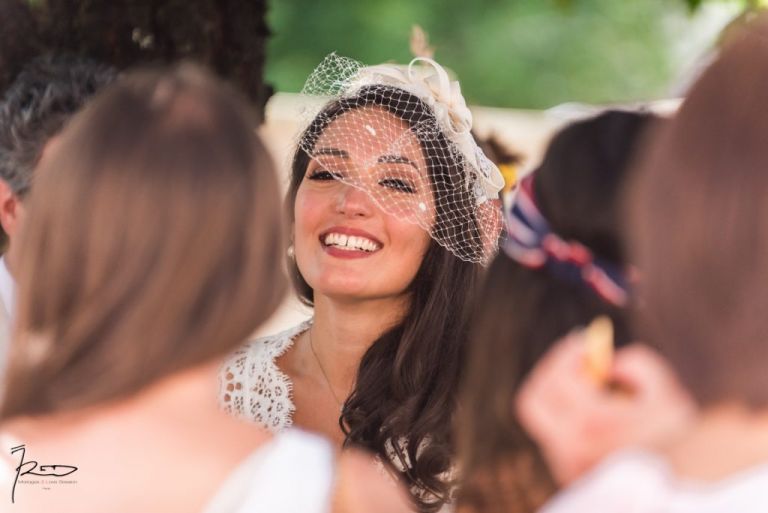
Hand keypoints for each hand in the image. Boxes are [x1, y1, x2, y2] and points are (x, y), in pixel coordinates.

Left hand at [515, 332, 695, 484]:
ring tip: (595, 393)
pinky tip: (602, 420)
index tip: (583, 342)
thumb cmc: (679, 441)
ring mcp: (567, 466)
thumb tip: (609, 362)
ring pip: (544, 421)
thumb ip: (636, 364)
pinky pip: (557, 438)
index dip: (566, 354)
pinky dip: (570, 419)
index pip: (556, 379)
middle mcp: (571, 447)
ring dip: (561, 397)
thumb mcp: (667, 392)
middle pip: (534, 400)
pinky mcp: (570, 477)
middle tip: (576, 361)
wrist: (683, 493)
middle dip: (552, 372)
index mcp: (592, 424)